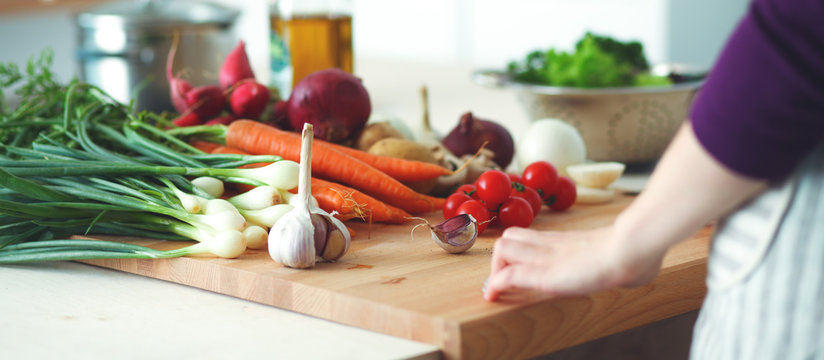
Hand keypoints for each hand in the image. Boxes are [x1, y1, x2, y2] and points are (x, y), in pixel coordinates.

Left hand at [483, 226, 663, 301]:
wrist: (635, 248)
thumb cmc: (640, 255)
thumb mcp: (630, 258)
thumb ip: (629, 264)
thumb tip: (647, 271)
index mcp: (569, 242)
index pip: (529, 237)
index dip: (516, 250)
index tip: (512, 270)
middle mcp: (552, 246)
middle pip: (510, 238)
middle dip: (501, 258)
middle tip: (503, 278)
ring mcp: (546, 257)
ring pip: (502, 250)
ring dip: (495, 269)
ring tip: (498, 288)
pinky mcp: (543, 274)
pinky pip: (508, 275)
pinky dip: (495, 285)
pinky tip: (493, 296)